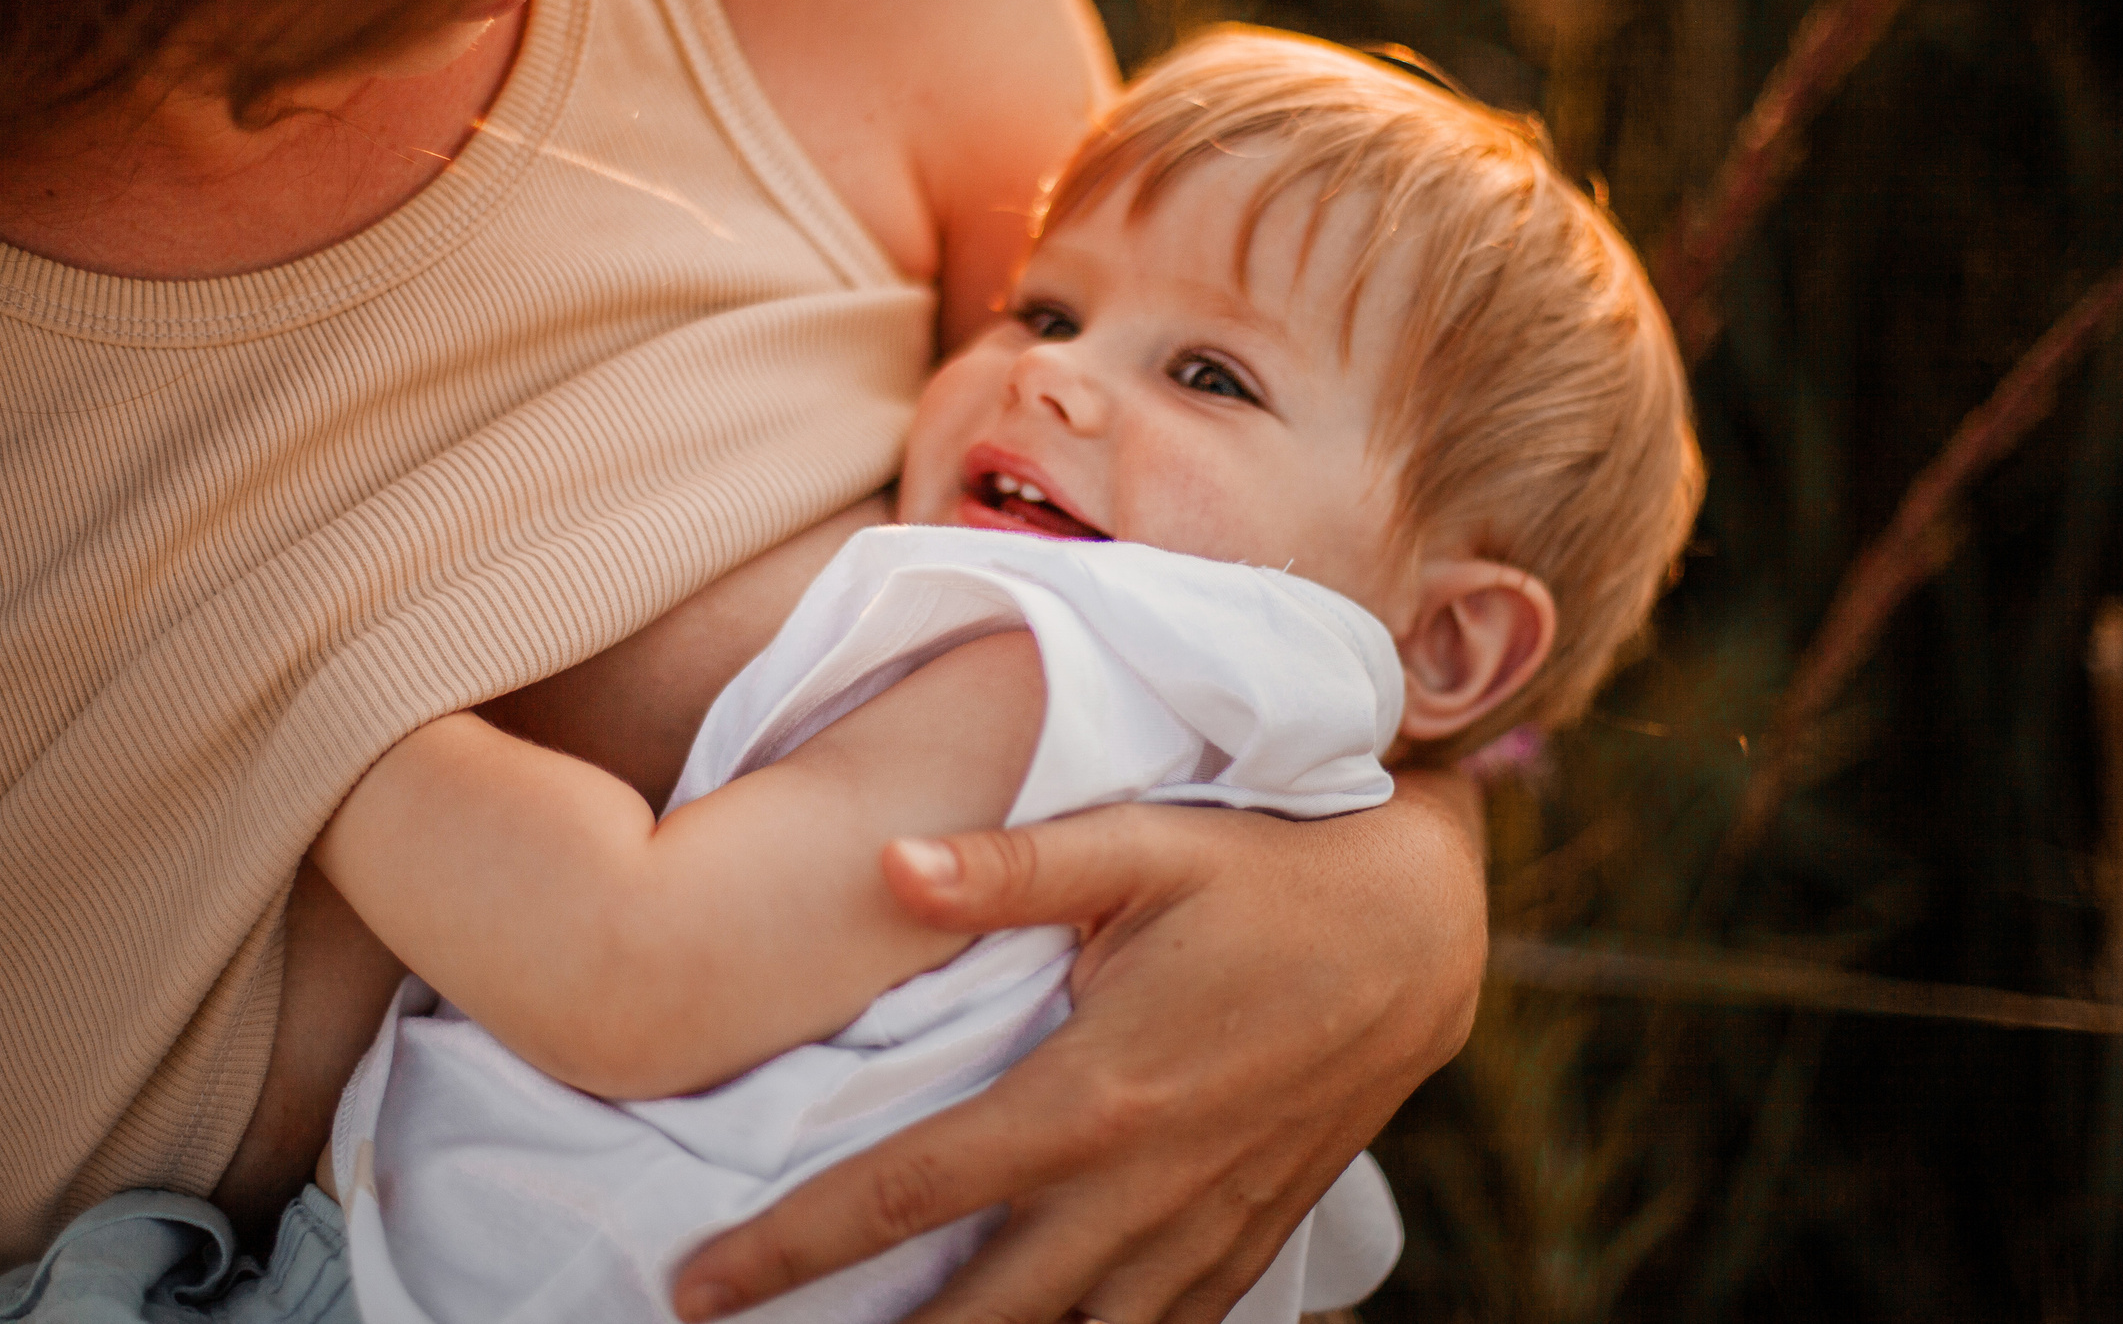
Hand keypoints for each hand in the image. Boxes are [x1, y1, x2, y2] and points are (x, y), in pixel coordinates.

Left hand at [671, 769, 1488, 1323]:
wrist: (1427, 927)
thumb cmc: (1273, 869)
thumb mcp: (1147, 845)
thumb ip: (1013, 866)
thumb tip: (882, 864)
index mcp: (1090, 1098)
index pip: (907, 1196)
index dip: (787, 1251)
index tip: (695, 1292)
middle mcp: (1139, 1191)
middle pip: (976, 1318)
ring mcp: (1200, 1230)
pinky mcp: (1252, 1240)